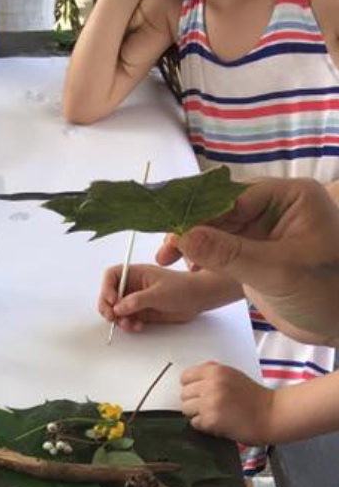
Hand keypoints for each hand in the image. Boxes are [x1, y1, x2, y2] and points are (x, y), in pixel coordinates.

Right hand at [99, 263, 207, 329]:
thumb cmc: (183, 288)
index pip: (112, 275)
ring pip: (116, 310)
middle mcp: (133, 286)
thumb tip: (118, 308)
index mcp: (136, 273)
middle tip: (112, 317)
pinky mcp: (141, 312)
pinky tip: (138, 326)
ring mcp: (136, 300)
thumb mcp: (159, 293)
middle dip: (108, 307)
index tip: (113, 301)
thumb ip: (137, 301)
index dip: (107, 288)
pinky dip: (129, 325)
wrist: (199, 299)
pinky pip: (127, 319)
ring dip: (119, 319)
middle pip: (109, 294)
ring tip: (129, 324)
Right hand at [157, 177, 338, 344]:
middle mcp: (277, 208)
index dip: (200, 211)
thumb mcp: (275, 271)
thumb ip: (228, 254)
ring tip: (167, 259)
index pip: (235, 195)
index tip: (172, 230)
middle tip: (165, 251)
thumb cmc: (327, 291)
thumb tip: (184, 237)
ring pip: (219, 229)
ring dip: (193, 243)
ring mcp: (266, 232)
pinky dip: (203, 257)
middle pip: (222, 210)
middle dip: (192, 228)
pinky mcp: (257, 255)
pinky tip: (188, 268)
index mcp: (291, 197)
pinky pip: (223, 249)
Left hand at [180, 362, 274, 443]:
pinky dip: (204, 425)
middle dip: (193, 402)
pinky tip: (218, 422)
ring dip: (197, 414)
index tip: (199, 392)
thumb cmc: (253, 397)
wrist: (271, 414)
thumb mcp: (233, 375)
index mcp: (216, 371)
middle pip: (183, 395)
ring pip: (186, 409)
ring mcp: (210, 402)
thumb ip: (212, 374)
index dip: (190, 386)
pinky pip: (195, 423)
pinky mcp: (211, 419)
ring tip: (214, 414)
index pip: (185, 377)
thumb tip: (191, 378)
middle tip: (209, 406)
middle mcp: (211, 384)